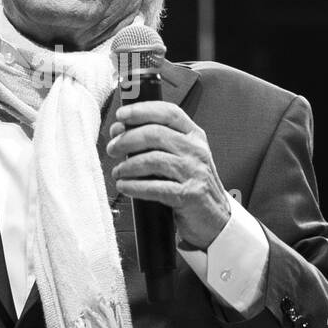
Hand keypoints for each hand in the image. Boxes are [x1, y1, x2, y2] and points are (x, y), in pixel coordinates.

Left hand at [105, 101, 231, 250]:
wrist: (214, 217)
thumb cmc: (191, 184)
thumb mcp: (180, 156)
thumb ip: (155, 142)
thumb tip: (120, 130)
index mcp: (194, 136)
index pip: (169, 112)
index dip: (142, 110)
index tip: (121, 115)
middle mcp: (196, 151)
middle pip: (156, 133)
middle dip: (127, 140)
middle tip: (113, 149)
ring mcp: (195, 172)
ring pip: (153, 160)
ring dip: (128, 166)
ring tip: (118, 172)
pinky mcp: (189, 195)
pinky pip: (155, 187)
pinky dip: (134, 186)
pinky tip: (125, 186)